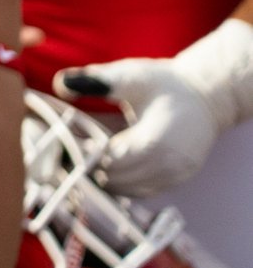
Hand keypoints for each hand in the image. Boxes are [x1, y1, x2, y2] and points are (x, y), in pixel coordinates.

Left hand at [55, 19, 252, 196]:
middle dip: (94, 168)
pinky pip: (142, 191)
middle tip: (72, 153)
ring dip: (106, 178)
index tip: (73, 145)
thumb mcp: (131, 75)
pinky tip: (106, 166)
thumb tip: (61, 84)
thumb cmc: (165, 84)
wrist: (206, 98)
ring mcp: (176, 176)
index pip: (116, 163)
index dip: (92, 157)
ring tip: (87, 158)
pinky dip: (122, 183)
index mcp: (159, 140)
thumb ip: (96, 80)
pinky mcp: (176, 181)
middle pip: (120, 180)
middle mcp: (171, 165)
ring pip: (130, 191)